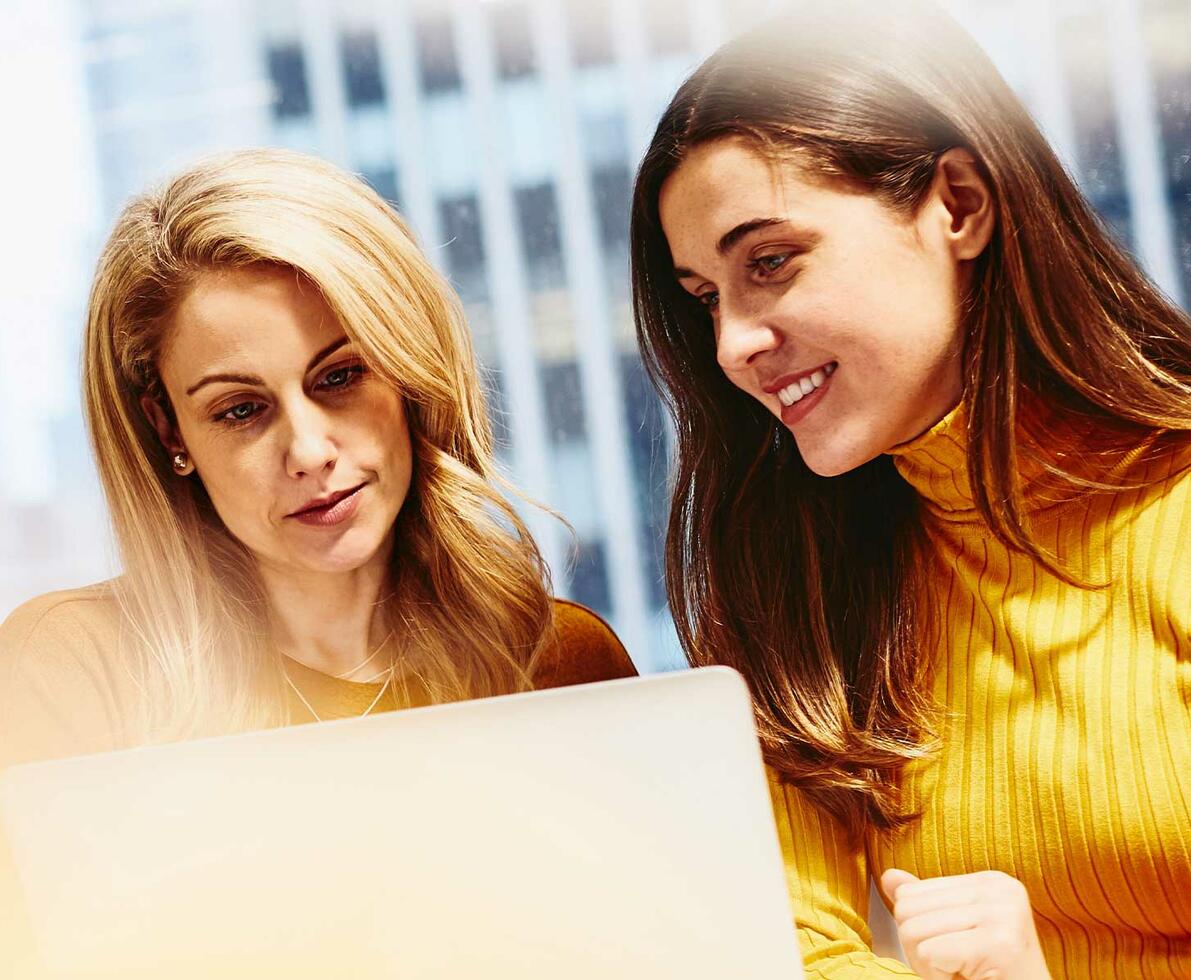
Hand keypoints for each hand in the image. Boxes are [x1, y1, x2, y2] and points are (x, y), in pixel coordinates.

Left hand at [879, 868, 1051, 979]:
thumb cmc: (988, 974)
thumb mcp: (953, 932)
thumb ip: (924, 904)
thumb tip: (889, 877)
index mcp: (991, 881)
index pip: (910, 892)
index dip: (921, 931)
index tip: (956, 950)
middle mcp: (1000, 889)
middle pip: (907, 909)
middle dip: (920, 948)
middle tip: (956, 965)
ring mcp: (1002, 913)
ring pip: (912, 931)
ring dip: (928, 965)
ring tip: (962, 971)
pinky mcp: (998, 943)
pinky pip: (928, 954)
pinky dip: (936, 975)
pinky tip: (968, 979)